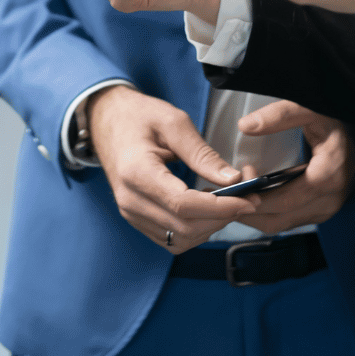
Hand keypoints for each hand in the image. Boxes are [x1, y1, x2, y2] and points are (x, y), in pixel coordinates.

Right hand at [88, 85, 260, 252]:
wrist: (106, 120)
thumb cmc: (138, 116)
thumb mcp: (173, 122)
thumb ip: (202, 152)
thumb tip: (233, 179)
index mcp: (137, 172)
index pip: (183, 205)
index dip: (220, 207)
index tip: (248, 200)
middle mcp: (131, 200)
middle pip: (184, 227)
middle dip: (222, 217)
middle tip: (248, 198)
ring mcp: (131, 213)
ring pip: (180, 239)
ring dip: (210, 226)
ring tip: (230, 202)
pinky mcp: (137, 218)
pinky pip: (170, 238)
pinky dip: (195, 230)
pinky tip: (208, 209)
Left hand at [234, 100, 354, 234]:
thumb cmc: (334, 122)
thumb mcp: (311, 109)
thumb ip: (281, 115)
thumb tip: (245, 126)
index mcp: (328, 176)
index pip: (284, 199)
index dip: (255, 196)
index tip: (231, 185)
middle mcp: (328, 200)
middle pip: (278, 217)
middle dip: (248, 208)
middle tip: (221, 193)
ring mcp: (324, 210)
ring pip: (280, 224)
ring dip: (253, 214)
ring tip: (229, 196)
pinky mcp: (319, 212)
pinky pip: (286, 221)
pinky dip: (264, 213)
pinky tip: (248, 198)